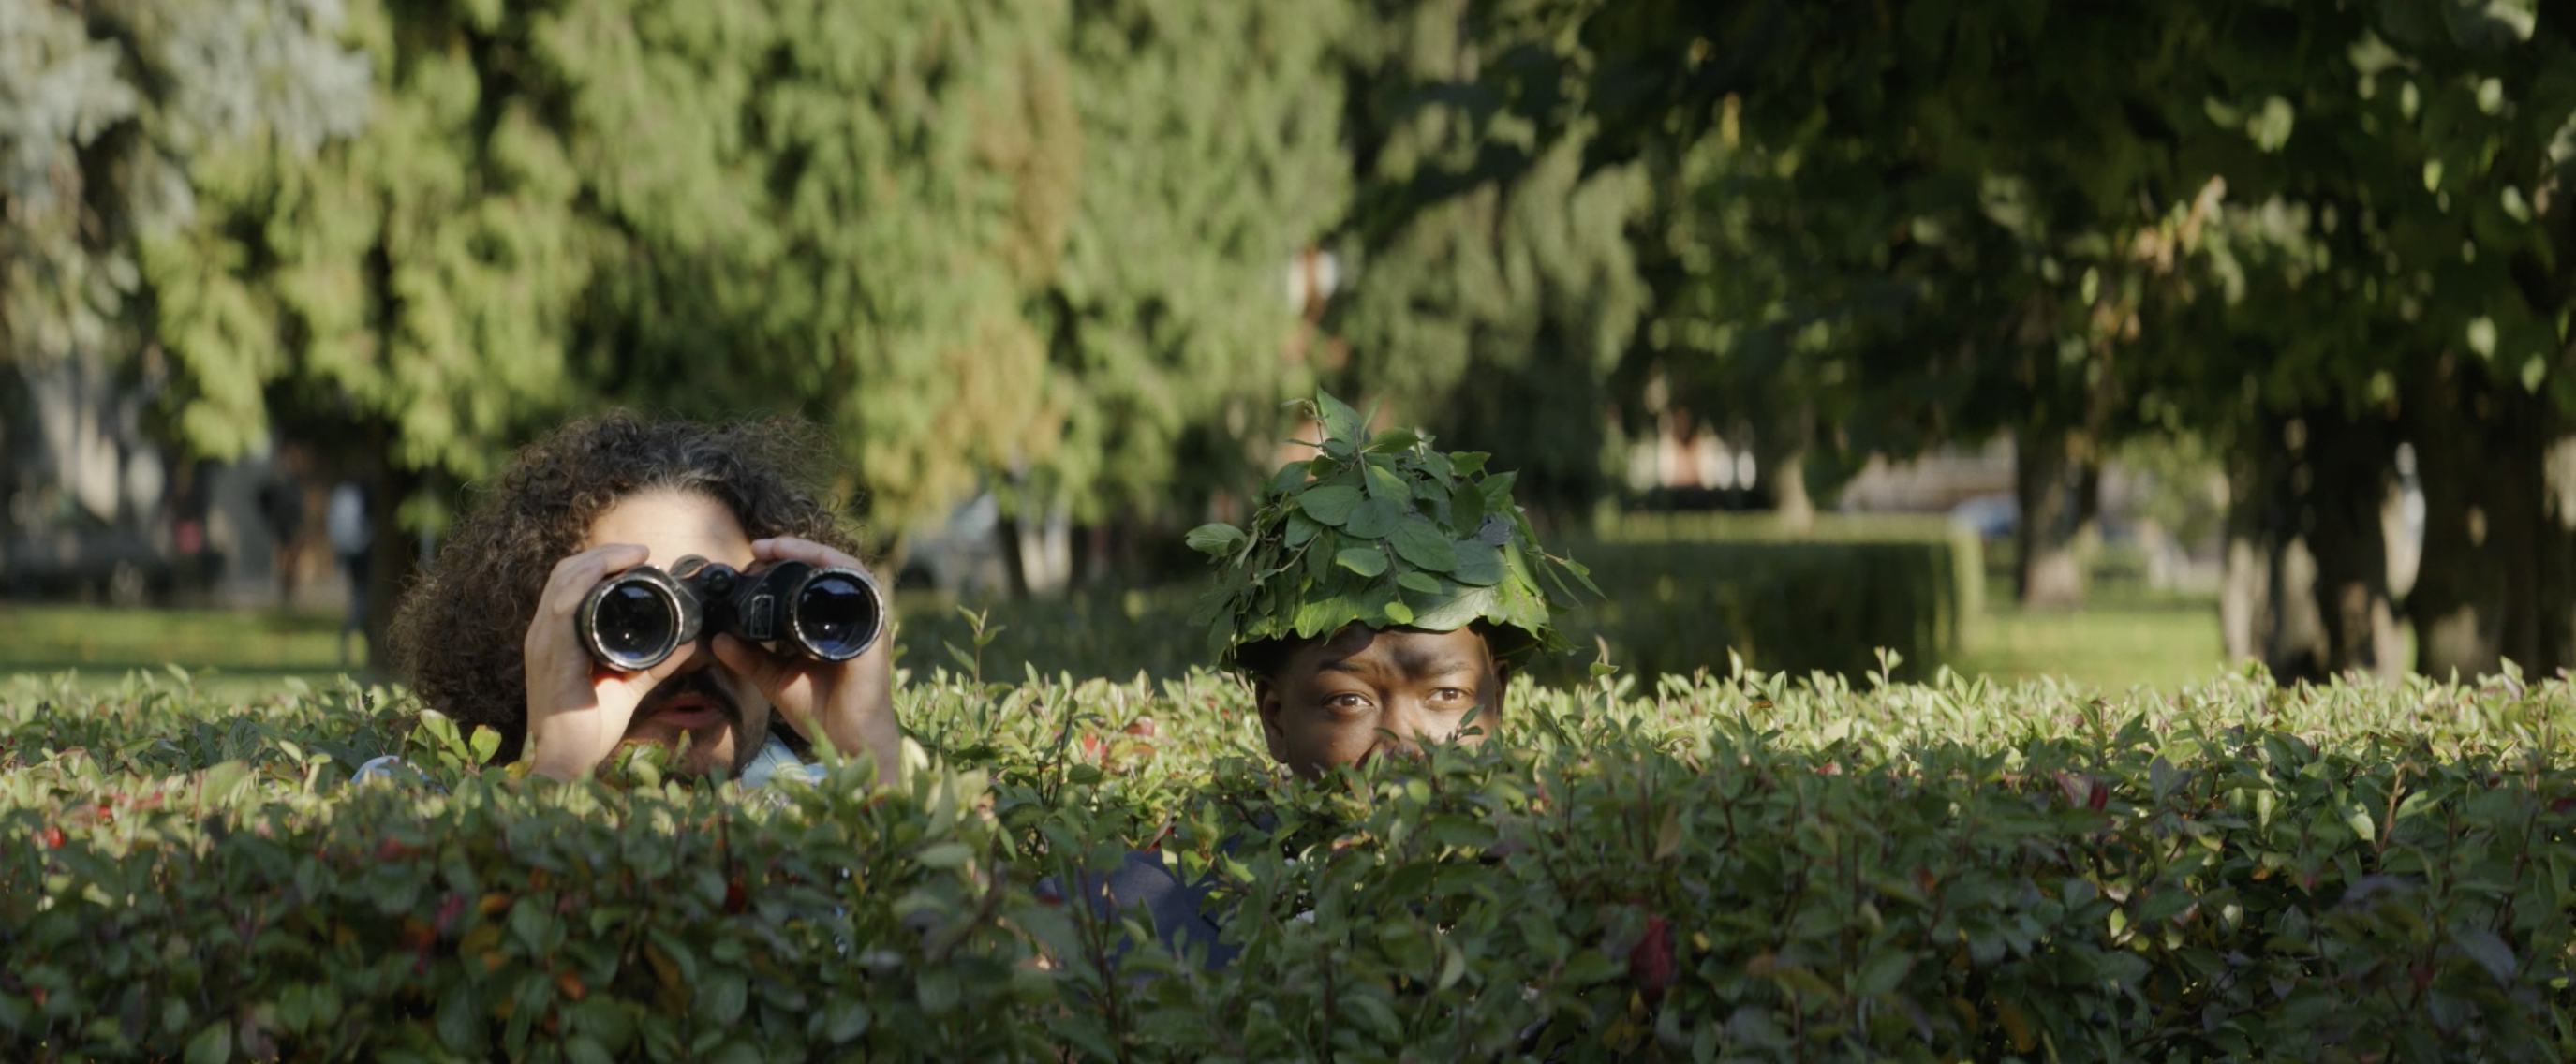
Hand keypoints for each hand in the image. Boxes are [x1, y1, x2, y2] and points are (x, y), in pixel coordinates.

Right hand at [520, 543, 694, 779]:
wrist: (566, 764)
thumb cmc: (587, 727)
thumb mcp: (628, 685)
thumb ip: (655, 663)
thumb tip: (690, 641)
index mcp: (557, 637)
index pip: (569, 582)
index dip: (600, 562)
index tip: (638, 557)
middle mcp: (544, 635)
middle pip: (565, 573)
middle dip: (602, 554)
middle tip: (640, 552)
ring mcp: (544, 645)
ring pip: (563, 583)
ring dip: (597, 561)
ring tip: (631, 556)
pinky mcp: (553, 659)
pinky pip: (562, 612)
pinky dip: (583, 586)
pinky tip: (604, 576)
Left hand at [712, 536, 901, 784]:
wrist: (845, 740)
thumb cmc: (820, 709)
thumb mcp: (774, 677)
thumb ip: (749, 658)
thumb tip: (717, 640)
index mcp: (824, 624)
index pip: (807, 580)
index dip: (784, 562)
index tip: (752, 555)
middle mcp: (846, 616)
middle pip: (824, 567)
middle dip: (793, 549)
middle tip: (759, 547)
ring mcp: (862, 620)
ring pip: (842, 567)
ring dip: (811, 551)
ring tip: (779, 547)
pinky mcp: (872, 628)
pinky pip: (861, 586)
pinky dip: (837, 568)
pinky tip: (814, 562)